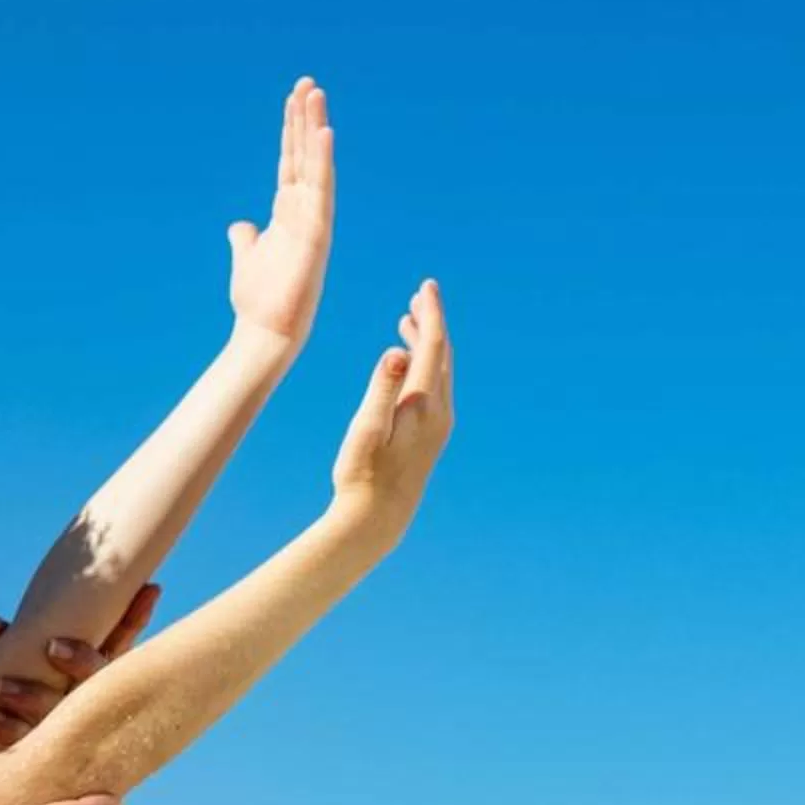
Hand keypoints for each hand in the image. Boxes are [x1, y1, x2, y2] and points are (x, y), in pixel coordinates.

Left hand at [0, 584, 160, 745]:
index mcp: (79, 671)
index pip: (117, 643)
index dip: (135, 618)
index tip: (149, 588)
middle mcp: (80, 701)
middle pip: (100, 680)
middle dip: (83, 661)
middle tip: (52, 646)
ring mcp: (62, 731)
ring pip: (65, 715)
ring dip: (36, 697)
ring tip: (0, 685)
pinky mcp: (35, 758)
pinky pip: (32, 745)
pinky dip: (10, 727)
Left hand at [227, 79, 334, 346]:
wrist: (266, 332)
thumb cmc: (259, 299)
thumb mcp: (247, 256)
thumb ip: (246, 236)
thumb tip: (239, 224)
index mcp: (288, 212)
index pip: (291, 160)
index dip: (292, 129)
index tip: (294, 97)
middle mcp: (305, 211)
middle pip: (305, 154)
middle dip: (305, 118)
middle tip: (307, 82)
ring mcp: (313, 220)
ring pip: (316, 165)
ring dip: (315, 129)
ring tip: (315, 93)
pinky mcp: (317, 234)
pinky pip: (321, 190)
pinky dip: (322, 161)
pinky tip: (323, 132)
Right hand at [330, 280, 456, 543]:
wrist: (377, 518)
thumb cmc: (363, 473)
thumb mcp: (366, 428)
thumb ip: (382, 387)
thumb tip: (396, 351)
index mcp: (423, 403)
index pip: (432, 346)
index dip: (430, 313)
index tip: (426, 287)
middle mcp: (439, 411)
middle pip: (442, 354)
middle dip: (432, 322)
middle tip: (420, 295)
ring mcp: (438, 424)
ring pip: (439, 370)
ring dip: (427, 343)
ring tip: (409, 321)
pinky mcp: (431, 436)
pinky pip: (434, 387)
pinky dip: (424, 365)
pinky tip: (409, 365)